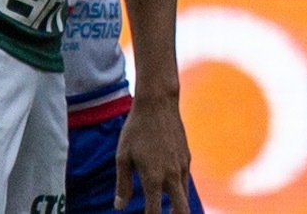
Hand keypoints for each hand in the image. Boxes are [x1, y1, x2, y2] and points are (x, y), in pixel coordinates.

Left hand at [114, 94, 191, 213]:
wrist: (158, 103)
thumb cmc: (136, 129)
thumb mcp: (123, 156)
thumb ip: (123, 184)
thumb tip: (119, 207)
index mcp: (153, 178)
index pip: (154, 212)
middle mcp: (171, 176)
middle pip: (181, 212)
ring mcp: (182, 167)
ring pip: (185, 198)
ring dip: (177, 208)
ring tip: (165, 210)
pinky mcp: (187, 158)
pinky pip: (185, 182)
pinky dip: (179, 191)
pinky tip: (168, 187)